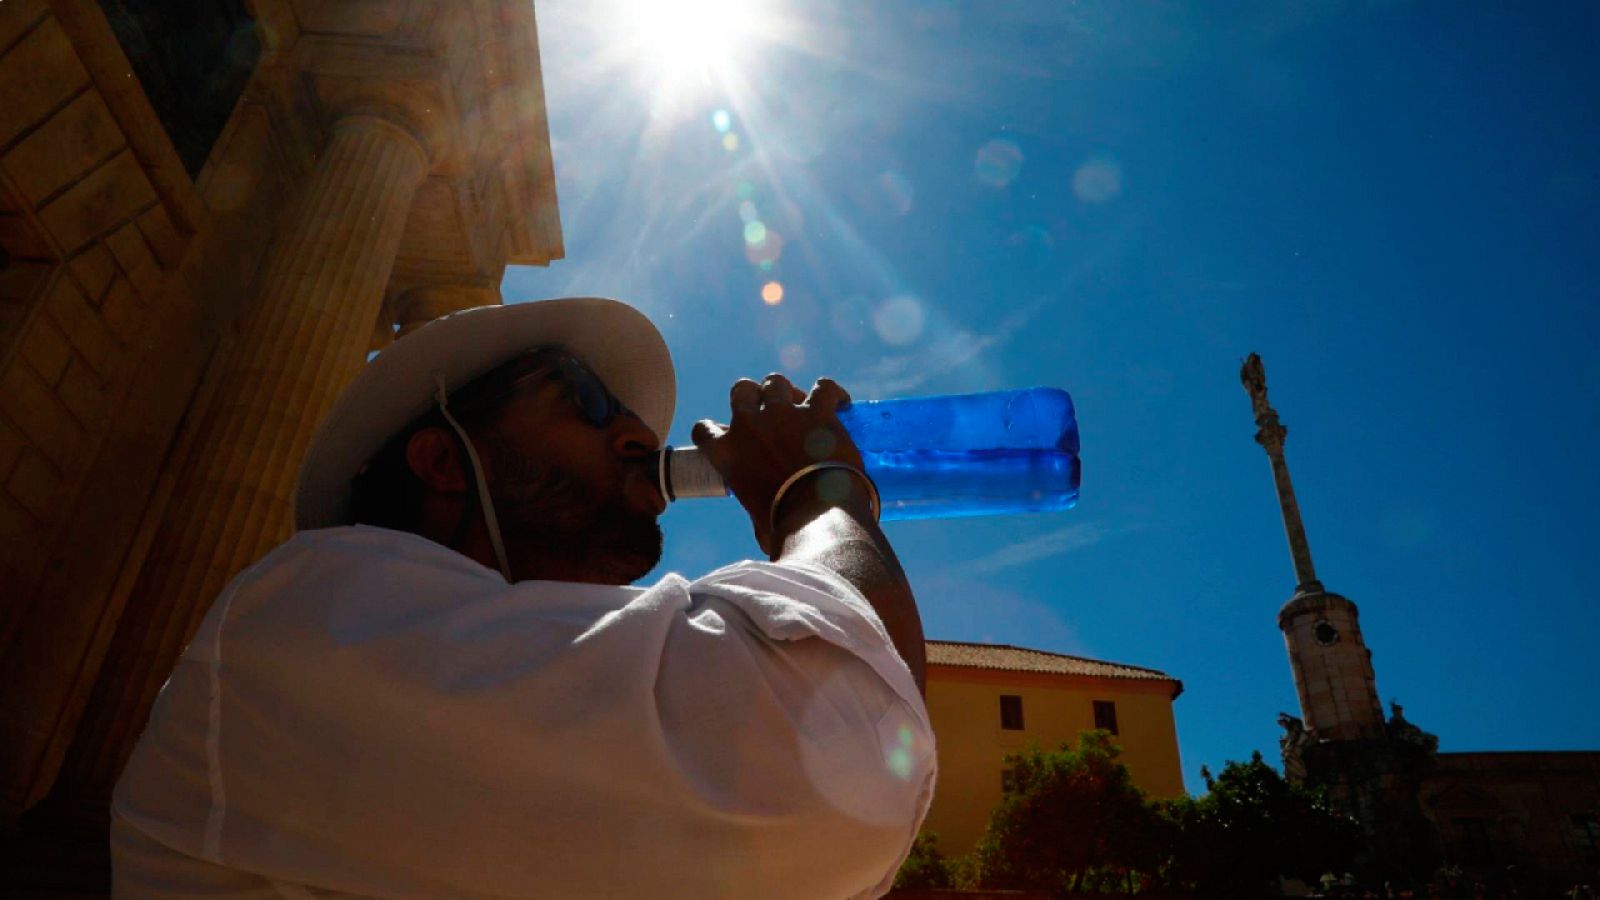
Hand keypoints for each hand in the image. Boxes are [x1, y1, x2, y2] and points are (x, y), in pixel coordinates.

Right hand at [690, 374, 864, 553]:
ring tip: (799, 403)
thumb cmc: (783, 526)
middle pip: (741, 389)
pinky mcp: (817, 412)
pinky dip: (833, 393)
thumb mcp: (755, 518)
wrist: (817, 514)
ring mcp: (783, 413)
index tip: (730, 435)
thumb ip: (755, 504)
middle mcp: (749, 424)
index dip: (715, 429)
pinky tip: (841, 402)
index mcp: (726, 451)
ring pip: (776, 382)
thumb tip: (766, 527)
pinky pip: (824, 387)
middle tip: (768, 410)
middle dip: (753, 395)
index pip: (704, 429)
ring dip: (787, 390)